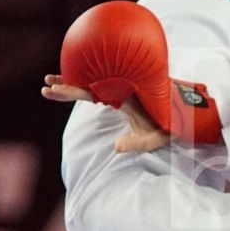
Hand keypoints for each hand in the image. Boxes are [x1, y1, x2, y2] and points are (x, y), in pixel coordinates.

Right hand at [40, 74, 171, 152]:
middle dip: (67, 83)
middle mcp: (121, 90)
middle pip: (88, 83)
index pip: (92, 91)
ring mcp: (121, 91)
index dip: (72, 89)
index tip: (55, 88)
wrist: (183, 119)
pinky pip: (100, 88)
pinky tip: (73, 86)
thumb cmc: (168, 128)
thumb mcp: (153, 139)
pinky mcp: (123, 95)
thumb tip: (117, 148)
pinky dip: (84, 86)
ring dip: (73, 82)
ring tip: (51, 82)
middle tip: (46, 83)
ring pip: (92, 83)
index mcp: (124, 97)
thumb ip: (136, 143)